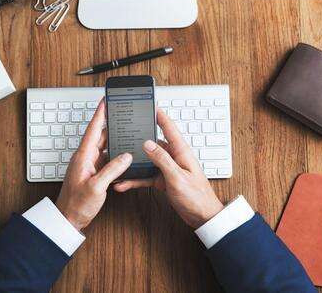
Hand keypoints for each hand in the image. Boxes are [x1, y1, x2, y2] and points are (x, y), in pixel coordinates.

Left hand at [56, 100, 131, 230]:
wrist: (68, 220)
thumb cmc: (76, 204)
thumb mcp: (96, 186)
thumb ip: (112, 169)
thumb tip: (126, 156)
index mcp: (83, 156)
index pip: (93, 129)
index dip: (100, 113)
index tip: (105, 100)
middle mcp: (85, 158)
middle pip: (100, 136)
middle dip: (110, 124)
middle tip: (121, 113)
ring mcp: (89, 166)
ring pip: (104, 148)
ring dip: (114, 141)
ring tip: (126, 132)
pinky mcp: (93, 173)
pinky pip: (106, 160)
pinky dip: (114, 156)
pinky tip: (123, 156)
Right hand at [113, 109, 222, 228]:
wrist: (202, 217)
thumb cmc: (196, 197)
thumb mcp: (177, 177)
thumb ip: (162, 159)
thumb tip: (148, 143)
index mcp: (181, 151)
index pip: (169, 128)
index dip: (159, 115)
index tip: (149, 105)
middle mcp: (174, 157)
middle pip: (154, 143)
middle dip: (139, 138)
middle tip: (125, 132)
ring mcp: (168, 168)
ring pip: (147, 160)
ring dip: (134, 163)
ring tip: (119, 162)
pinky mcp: (163, 179)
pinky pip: (146, 175)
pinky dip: (136, 179)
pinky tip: (124, 183)